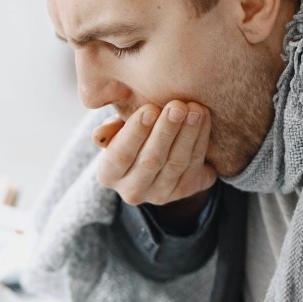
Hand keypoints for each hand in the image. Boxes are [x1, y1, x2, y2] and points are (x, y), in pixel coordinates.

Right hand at [91, 102, 216, 206]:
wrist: (158, 154)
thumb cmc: (133, 134)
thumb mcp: (117, 130)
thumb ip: (110, 129)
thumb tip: (99, 135)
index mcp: (108, 174)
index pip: (120, 155)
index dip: (135, 132)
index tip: (150, 109)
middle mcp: (132, 191)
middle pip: (151, 161)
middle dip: (166, 131)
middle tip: (177, 106)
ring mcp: (160, 195)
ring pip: (176, 163)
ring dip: (188, 134)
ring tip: (195, 109)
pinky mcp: (185, 191)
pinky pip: (194, 165)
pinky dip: (200, 140)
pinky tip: (203, 118)